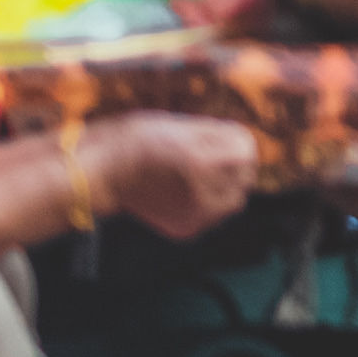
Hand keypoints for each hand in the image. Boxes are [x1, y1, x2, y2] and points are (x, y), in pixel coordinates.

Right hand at [99, 114, 260, 240]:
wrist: (108, 169)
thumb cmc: (147, 139)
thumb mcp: (190, 128)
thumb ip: (223, 140)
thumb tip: (249, 154)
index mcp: (208, 161)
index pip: (248, 153)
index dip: (237, 144)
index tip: (222, 141)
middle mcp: (205, 192)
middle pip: (245, 179)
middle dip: (235, 168)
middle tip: (209, 159)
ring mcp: (195, 215)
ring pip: (233, 202)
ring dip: (224, 189)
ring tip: (196, 176)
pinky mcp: (186, 229)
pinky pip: (211, 217)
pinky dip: (206, 206)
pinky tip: (184, 192)